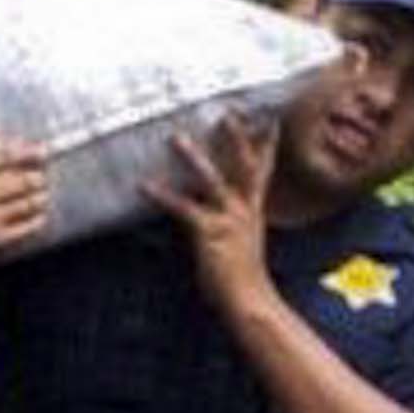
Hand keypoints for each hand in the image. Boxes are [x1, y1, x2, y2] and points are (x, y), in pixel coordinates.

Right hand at [0, 126, 49, 272]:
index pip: (6, 157)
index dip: (28, 152)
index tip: (42, 151)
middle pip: (24, 180)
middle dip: (38, 174)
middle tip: (40, 173)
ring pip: (31, 202)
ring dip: (40, 194)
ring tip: (39, 191)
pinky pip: (29, 227)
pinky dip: (38, 217)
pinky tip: (35, 213)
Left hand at [142, 112, 277, 311]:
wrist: (248, 299)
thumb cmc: (241, 272)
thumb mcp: (243, 237)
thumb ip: (235, 217)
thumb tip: (226, 205)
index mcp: (253, 208)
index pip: (262, 169)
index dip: (267, 144)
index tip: (270, 118)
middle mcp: (244, 208)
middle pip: (243, 165)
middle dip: (236, 138)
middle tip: (227, 112)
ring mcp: (228, 218)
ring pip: (212, 179)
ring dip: (194, 157)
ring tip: (176, 136)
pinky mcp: (210, 231)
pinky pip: (183, 208)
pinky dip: (162, 195)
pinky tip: (143, 185)